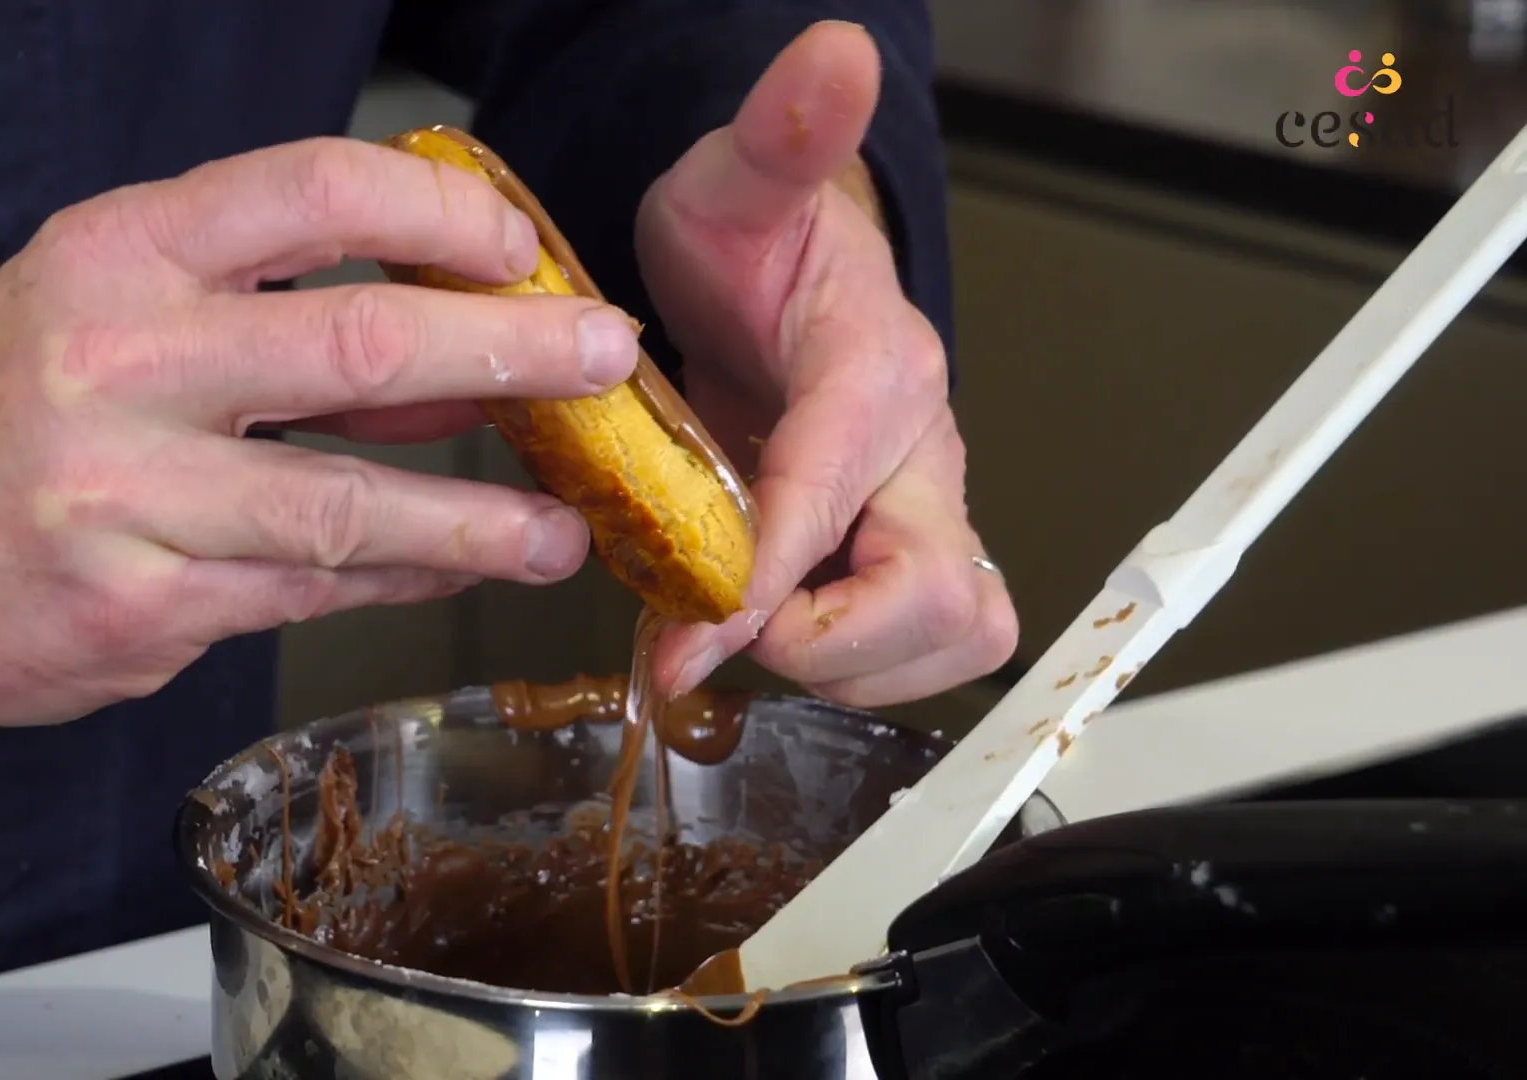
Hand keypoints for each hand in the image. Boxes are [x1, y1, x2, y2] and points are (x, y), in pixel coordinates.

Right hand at [0, 138, 639, 724]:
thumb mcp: (102, 305)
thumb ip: (263, 310)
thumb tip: (449, 350)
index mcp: (115, 254)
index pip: (310, 191)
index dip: (440, 214)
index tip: (518, 248)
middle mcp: (118, 364)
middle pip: (357, 346)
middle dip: (510, 352)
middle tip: (605, 360)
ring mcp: (126, 499)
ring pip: (349, 506)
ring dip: (481, 518)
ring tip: (564, 528)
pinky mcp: (137, 613)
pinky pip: (305, 592)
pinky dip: (396, 579)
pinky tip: (455, 572)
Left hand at [636, 21, 1017, 705]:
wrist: (780, 268)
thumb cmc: (750, 237)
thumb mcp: (736, 181)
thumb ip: (784, 132)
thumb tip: (832, 53)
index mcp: (875, 372)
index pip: (835, 497)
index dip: (767, 582)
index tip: (685, 641)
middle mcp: (919, 453)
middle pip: (943, 602)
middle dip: (831, 648)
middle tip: (723, 634)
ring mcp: (916, 507)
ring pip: (950, 640)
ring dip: (845, 669)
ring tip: (743, 630)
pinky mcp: (897, 547)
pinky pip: (912, 645)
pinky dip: (847, 666)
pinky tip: (762, 628)